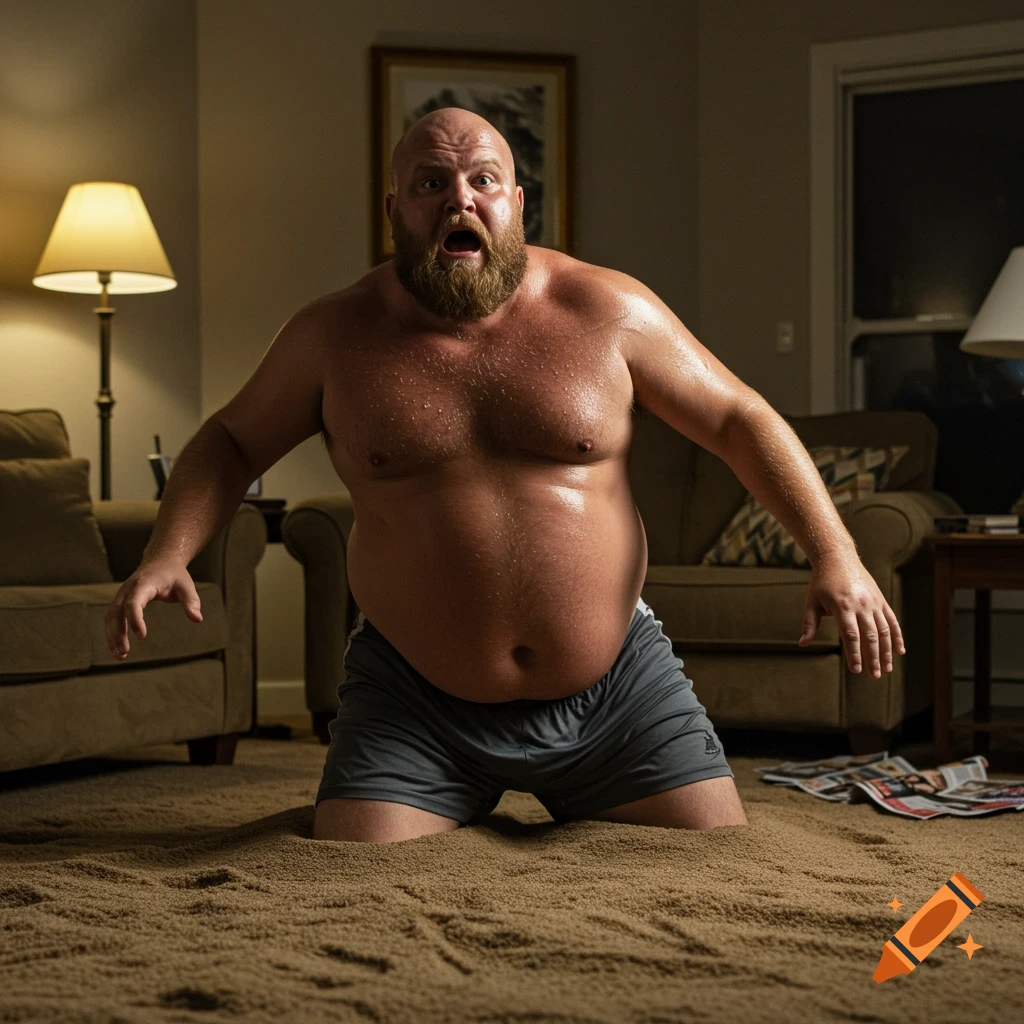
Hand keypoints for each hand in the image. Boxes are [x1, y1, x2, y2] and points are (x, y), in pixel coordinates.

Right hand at [104, 557, 202, 659]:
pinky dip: (113, 633)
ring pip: (110, 616)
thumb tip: (197, 619)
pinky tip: (119, 648)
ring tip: (120, 656)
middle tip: (124, 652)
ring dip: (112, 636)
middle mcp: (128, 589)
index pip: (134, 602)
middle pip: (117, 611)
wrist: (160, 560)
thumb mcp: (186, 585)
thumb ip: (191, 601)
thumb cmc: (174, 574)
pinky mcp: (120, 601)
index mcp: (144, 584)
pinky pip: (112, 618)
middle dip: (118, 632)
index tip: (141, 635)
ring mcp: (121, 594)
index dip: (135, 618)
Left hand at [797, 553, 904, 676]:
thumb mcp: (812, 602)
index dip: (854, 654)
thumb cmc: (822, 582)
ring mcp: (873, 602)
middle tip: (874, 676)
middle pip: (870, 636)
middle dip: (873, 658)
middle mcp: (861, 605)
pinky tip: (900, 652)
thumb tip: (803, 643)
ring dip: (887, 651)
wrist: (838, 558)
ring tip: (886, 669)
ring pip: (884, 631)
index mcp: (843, 606)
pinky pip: (892, 621)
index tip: (856, 670)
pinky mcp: (881, 600)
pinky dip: (897, 636)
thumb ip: (809, 623)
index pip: (851, 635)